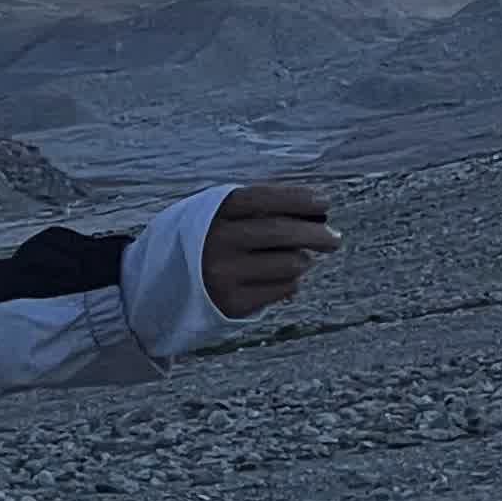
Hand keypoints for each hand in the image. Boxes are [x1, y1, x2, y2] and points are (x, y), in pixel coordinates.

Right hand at [200, 180, 336, 322]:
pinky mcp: (233, 303)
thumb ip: (260, 210)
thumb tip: (317, 213)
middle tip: (334, 238)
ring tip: (299, 259)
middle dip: (317, 233)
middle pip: (282, 232)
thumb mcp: (220, 216)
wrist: (167, 285)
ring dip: (303, 260)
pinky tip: (281, 279)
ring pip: (290, 263)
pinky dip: (291, 282)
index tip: (325, 201)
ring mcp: (224, 274)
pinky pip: (284, 289)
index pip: (263, 198)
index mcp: (212, 212)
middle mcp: (217, 241)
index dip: (298, 197)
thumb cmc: (208, 241)